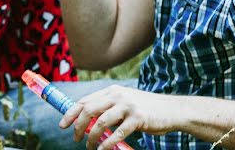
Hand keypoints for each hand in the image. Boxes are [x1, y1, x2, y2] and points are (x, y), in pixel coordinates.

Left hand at [59, 86, 176, 149]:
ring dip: (92, 137)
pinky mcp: (138, 118)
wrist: (171, 110)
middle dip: (78, 126)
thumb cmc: (145, 109)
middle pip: (89, 110)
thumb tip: (87, 121)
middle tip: (75, 138)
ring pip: (101, 122)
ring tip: (89, 146)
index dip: (71, 113)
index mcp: (111, 91)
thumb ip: (107, 108)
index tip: (63, 125)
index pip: (85, 101)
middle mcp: (117, 96)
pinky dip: (107, 143)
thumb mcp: (124, 102)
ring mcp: (127, 106)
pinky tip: (102, 149)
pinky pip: (117, 133)